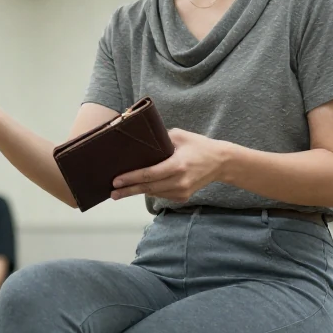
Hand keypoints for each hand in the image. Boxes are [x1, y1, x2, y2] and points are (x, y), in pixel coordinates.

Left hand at [110, 129, 225, 202]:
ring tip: (120, 191)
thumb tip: (140, 139)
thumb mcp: (179, 136)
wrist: (220, 162)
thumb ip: (159, 139)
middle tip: (112, 192)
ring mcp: (182, 191)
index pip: (149, 174)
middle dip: (128, 190)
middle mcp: (179, 181)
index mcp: (177, 165)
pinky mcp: (183, 197)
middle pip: (148, 188)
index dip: (131, 178)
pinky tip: (140, 188)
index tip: (116, 181)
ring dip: (137, 191)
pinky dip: (151, 191)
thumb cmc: (199, 145)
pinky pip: (162, 195)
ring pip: (154, 193)